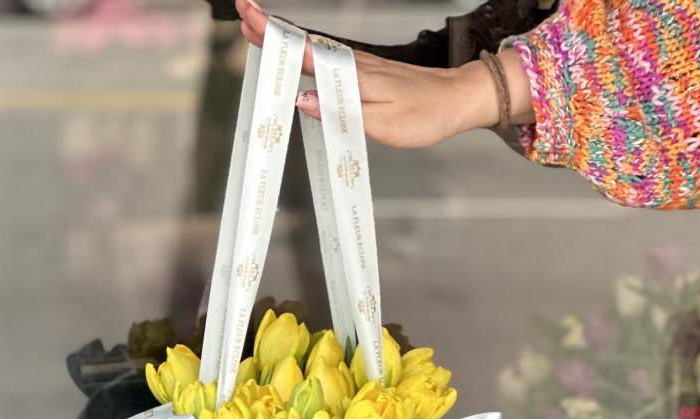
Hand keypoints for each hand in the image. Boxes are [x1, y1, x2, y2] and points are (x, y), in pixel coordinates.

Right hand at [235, 0, 533, 148]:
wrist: (456, 100)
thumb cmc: (425, 115)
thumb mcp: (383, 123)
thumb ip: (341, 112)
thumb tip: (303, 101)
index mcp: (351, 74)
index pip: (304, 51)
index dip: (274, 36)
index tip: (249, 18)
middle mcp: (352, 64)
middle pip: (302, 44)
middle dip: (271, 29)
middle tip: (242, 15)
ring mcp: (357, 66)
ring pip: (312, 49)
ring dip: (283, 39)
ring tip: (257, 30)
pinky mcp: (362, 73)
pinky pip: (325, 60)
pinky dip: (303, 53)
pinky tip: (295, 54)